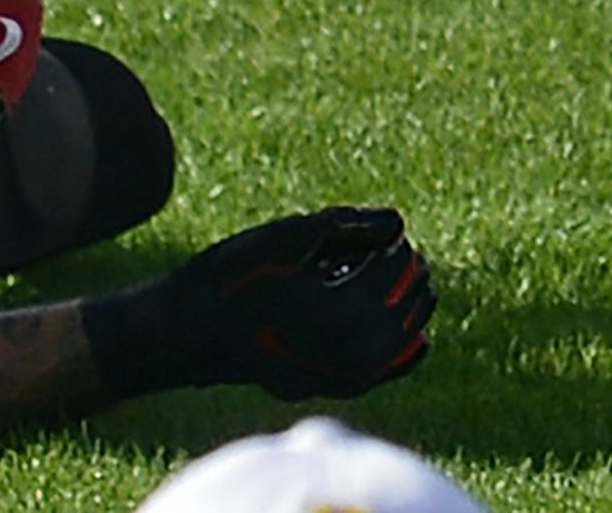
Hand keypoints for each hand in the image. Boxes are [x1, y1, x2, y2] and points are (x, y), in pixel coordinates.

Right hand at [129, 206, 435, 400]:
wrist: (194, 331)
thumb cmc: (232, 278)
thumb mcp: (284, 239)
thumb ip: (343, 227)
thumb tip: (397, 222)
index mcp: (339, 311)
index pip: (390, 275)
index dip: (397, 250)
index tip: (398, 234)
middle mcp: (350, 352)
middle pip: (401, 308)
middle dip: (409, 279)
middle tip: (411, 256)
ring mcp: (344, 376)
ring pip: (400, 341)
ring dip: (410, 311)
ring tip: (409, 284)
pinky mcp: (335, 389)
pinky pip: (386, 374)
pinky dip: (406, 354)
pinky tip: (418, 339)